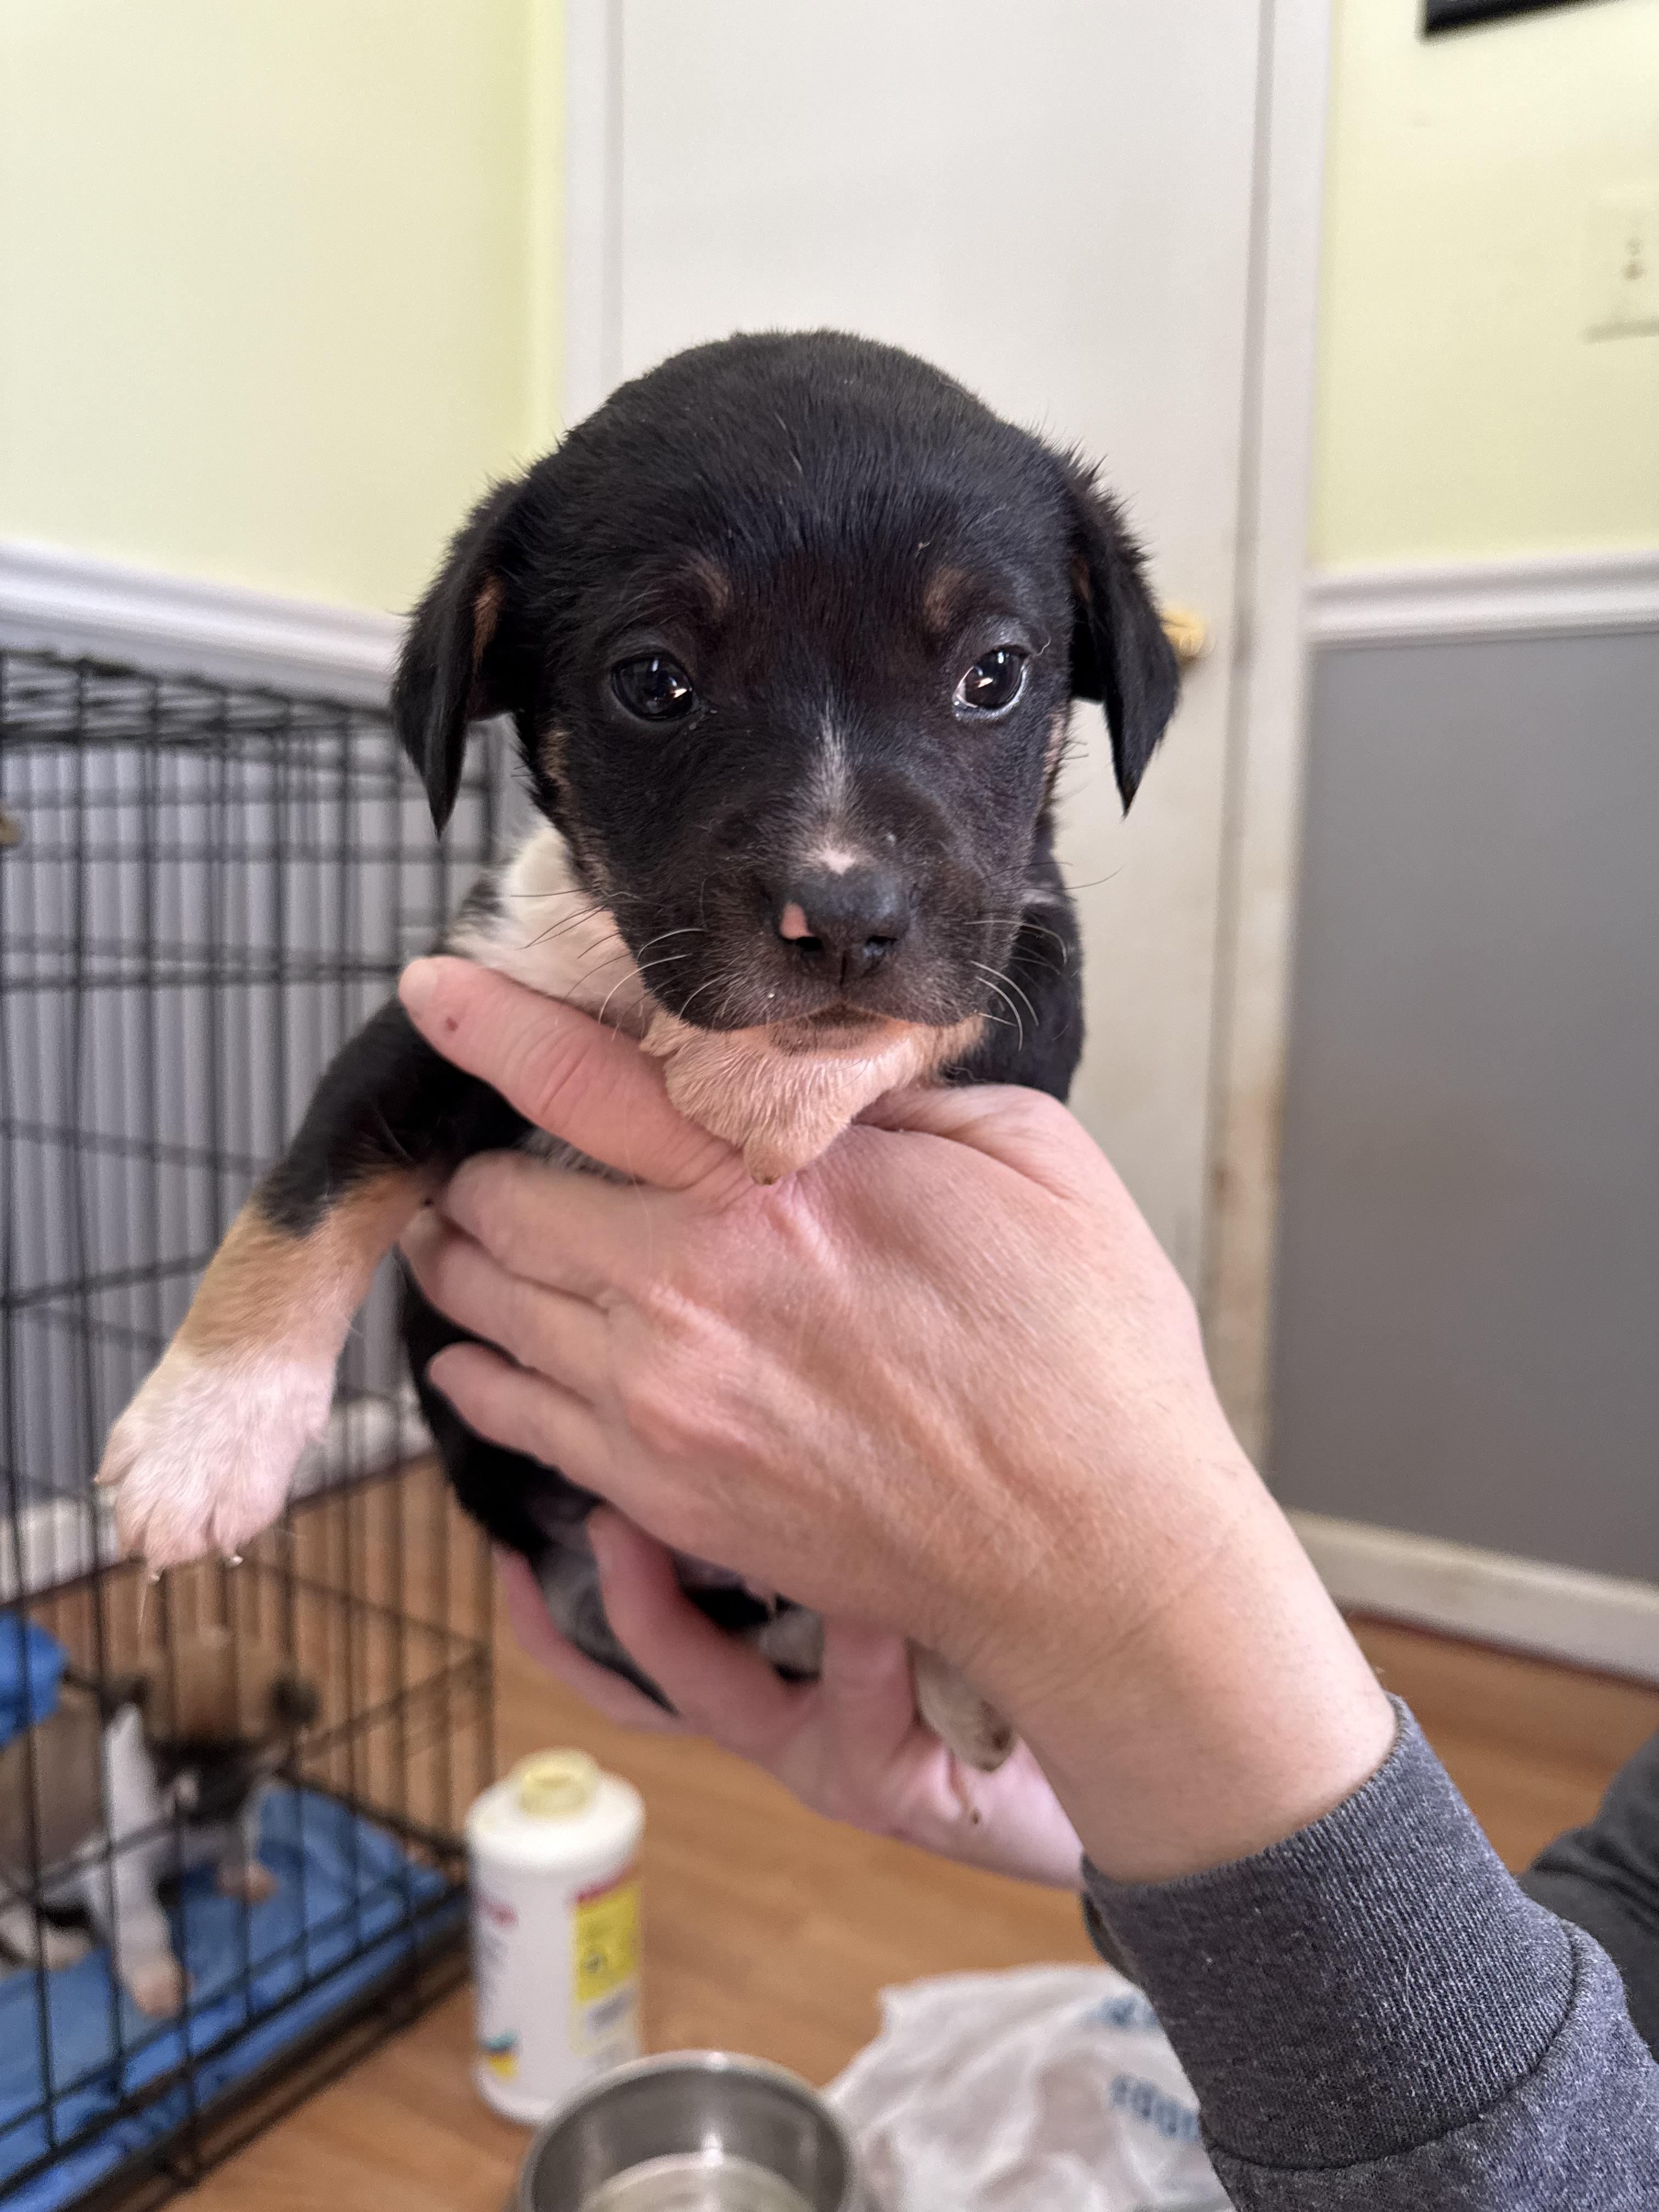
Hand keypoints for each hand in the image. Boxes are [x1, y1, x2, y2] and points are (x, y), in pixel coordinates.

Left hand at [398, 956, 1394, 1882]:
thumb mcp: (1022, 1156)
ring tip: (458, 1236)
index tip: (433, 990)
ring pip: (484, 1314)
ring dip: (462, 1265)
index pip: (578, 1082)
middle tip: (484, 1149)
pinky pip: (513, 1421)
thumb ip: (893, 1095)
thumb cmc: (1083, 1352)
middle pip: (497, 1209)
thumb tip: (819, 1068)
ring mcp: (659, 1407)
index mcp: (767, 1192)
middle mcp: (681, 1296)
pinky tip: (478, 1349)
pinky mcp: (662, 1496)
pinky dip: (480, 1372)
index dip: (488, 1024)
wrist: (1091, 1556)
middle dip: (480, 1169)